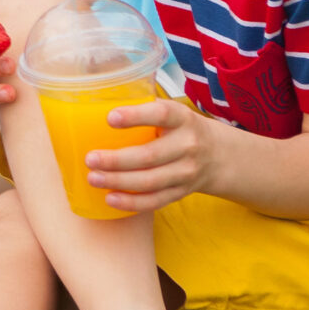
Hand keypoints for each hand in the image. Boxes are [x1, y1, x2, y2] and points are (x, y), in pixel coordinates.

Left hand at [86, 100, 218, 213]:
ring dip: (119, 181)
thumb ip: (142, 109)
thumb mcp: (171, 111)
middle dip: (116, 160)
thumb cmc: (180, 128)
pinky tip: (110, 198)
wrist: (218, 155)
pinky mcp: (182, 192)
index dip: (135, 116)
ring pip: (150, 181)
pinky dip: (132, 202)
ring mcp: (186, 172)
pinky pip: (155, 200)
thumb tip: (93, 106)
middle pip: (150, 155)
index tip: (110, 118)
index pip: (161, 115)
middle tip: (90, 159)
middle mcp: (187, 145)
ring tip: (93, 178)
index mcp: (181, 118)